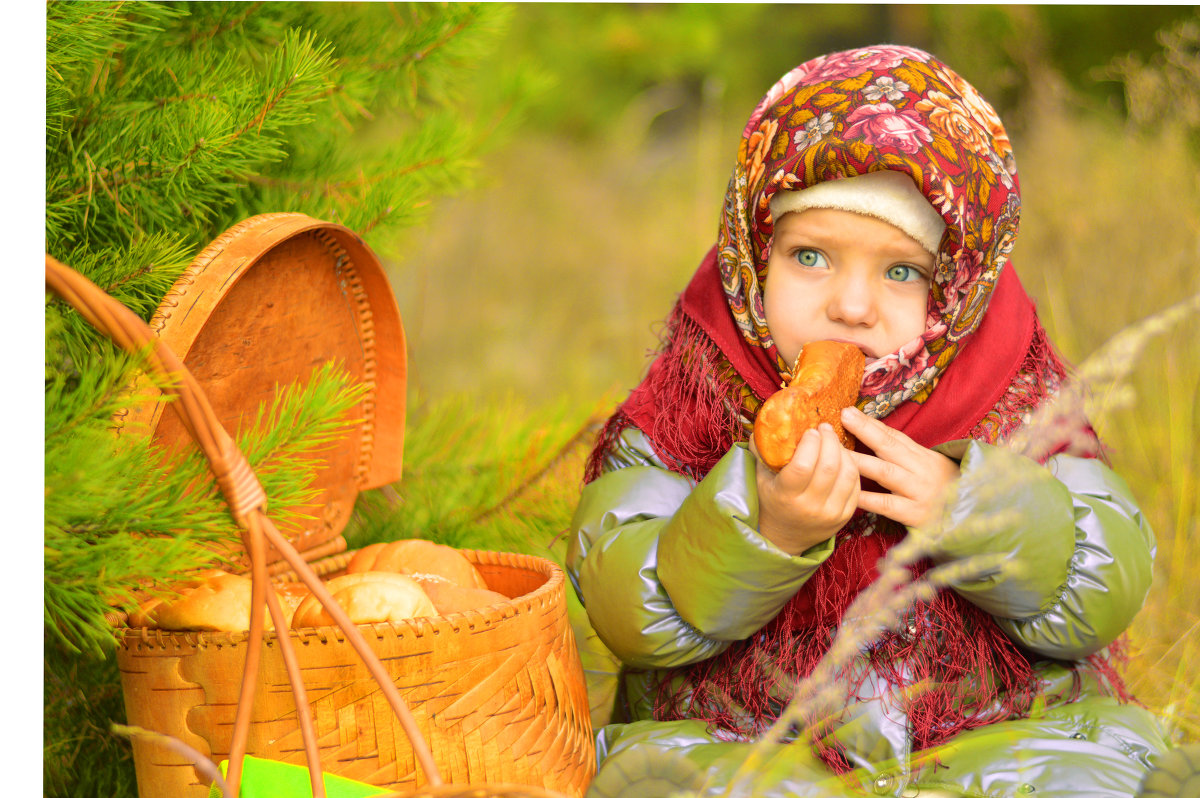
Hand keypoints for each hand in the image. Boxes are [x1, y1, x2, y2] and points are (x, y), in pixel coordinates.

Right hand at [751, 422, 859, 554]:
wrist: (784, 537)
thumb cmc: (771, 501)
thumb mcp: (761, 477)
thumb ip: (762, 450)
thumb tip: (765, 422)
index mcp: (786, 496)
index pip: (803, 465)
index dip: (810, 443)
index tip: (810, 431)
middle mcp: (810, 507)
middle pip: (829, 466)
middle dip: (829, 440)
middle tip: (825, 428)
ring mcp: (830, 513)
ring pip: (847, 473)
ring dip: (844, 451)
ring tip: (834, 442)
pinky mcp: (845, 516)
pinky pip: (856, 485)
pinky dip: (852, 467)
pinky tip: (843, 458)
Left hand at [840, 406, 959, 528]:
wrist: (972, 519)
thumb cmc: (945, 491)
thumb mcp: (930, 467)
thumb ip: (904, 454)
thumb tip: (872, 434)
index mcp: (923, 456)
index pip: (893, 435)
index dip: (870, 423)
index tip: (848, 411)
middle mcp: (921, 469)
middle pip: (889, 446)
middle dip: (864, 430)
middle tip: (842, 418)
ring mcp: (918, 491)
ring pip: (884, 472)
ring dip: (859, 460)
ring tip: (836, 452)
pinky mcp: (915, 514)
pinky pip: (886, 504)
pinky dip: (867, 498)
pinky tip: (849, 491)